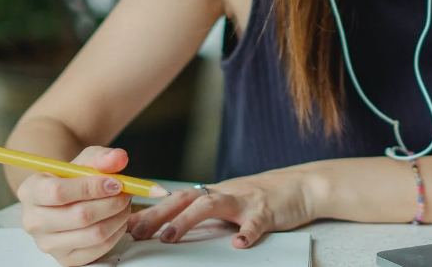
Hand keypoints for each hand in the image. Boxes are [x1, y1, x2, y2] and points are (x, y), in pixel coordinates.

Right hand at [17, 147, 132, 266]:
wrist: (68, 199)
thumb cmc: (75, 178)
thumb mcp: (86, 160)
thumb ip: (102, 157)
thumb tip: (119, 158)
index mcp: (30, 191)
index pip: (58, 192)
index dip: (92, 187)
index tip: (116, 182)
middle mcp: (32, 221)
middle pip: (80, 216)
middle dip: (112, 203)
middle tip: (126, 193)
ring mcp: (47, 243)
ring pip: (94, 234)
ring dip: (118, 217)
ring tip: (124, 205)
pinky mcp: (65, 259)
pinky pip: (99, 248)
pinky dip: (117, 232)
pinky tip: (118, 219)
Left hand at [127, 166, 323, 247]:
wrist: (303, 185)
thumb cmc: (266, 197)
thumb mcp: (234, 201)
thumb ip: (209, 210)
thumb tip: (175, 224)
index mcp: (216, 193)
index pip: (178, 198)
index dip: (153, 210)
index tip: (128, 225)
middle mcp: (227, 193)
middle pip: (186, 198)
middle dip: (159, 215)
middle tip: (137, 232)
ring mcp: (246, 201)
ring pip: (213, 205)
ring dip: (188, 220)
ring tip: (170, 236)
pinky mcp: (268, 211)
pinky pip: (256, 223)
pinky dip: (247, 233)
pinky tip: (239, 244)